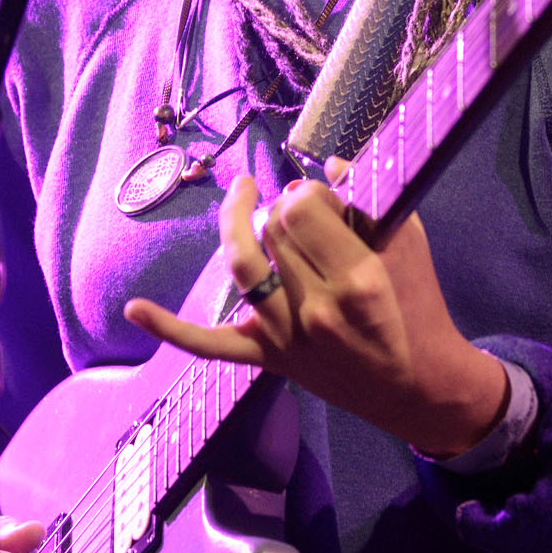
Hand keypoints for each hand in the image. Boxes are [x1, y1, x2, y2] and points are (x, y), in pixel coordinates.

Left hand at [126, 168, 507, 456]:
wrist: (417, 386)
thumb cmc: (417, 305)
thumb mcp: (407, 243)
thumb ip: (366, 201)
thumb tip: (323, 166)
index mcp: (358, 279)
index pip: (303, 209)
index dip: (308, 192)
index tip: (323, 196)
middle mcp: (318, 310)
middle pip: (273, 231)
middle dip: (285, 207)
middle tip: (304, 208)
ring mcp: (287, 339)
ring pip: (242, 265)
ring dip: (238, 225)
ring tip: (242, 196)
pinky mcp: (268, 360)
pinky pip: (210, 346)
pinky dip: (170, 327)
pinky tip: (134, 309)